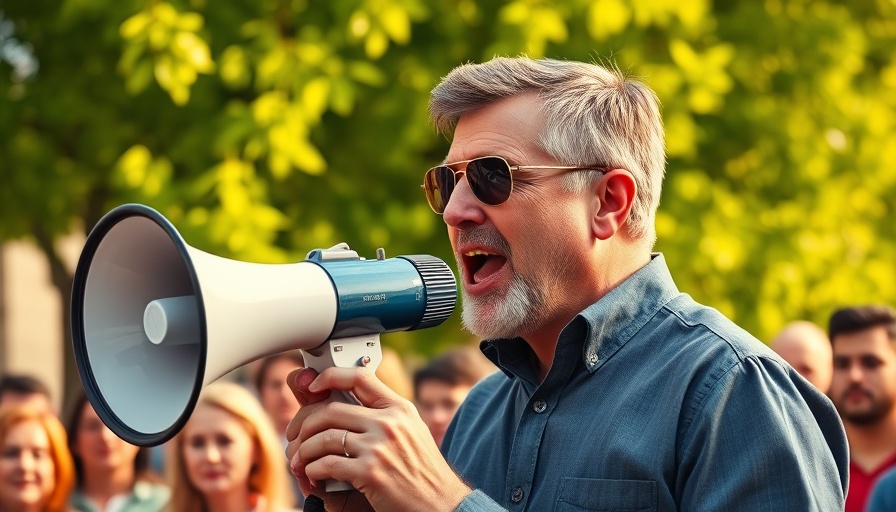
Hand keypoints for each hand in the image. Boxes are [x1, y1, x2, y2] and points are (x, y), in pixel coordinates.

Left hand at [285, 367, 470, 511]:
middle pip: (330, 410)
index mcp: (399, 408)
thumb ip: (384, 414)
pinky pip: (327, 464)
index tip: (314, 385)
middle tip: (296, 436)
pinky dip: (313, 469)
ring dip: (304, 451)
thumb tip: (347, 401)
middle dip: (305, 424)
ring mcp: (379, 447)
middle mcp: (389, 423)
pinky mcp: (369, 472)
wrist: (440, 502)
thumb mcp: (410, 430)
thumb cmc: (423, 470)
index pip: (359, 376)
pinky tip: (313, 474)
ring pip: (324, 438)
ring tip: (300, 460)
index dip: (330, 376)